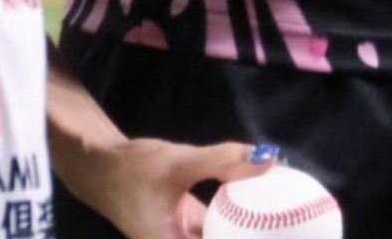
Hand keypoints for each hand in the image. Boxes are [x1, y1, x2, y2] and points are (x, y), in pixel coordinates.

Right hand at [81, 136, 279, 238]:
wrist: (100, 165)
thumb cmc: (134, 171)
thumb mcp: (179, 164)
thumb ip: (223, 162)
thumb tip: (270, 159)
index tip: (282, 234)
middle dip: (254, 235)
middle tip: (291, 229)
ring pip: (220, 236)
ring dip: (245, 230)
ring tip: (283, 223)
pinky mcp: (185, 226)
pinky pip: (215, 228)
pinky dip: (234, 219)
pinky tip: (257, 205)